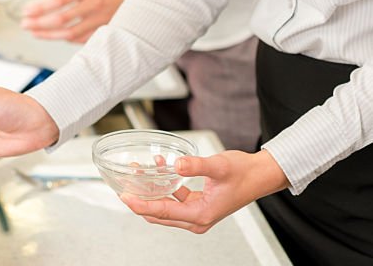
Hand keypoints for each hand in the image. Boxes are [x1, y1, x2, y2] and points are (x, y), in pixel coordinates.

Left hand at [22, 0, 134, 42]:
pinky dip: (67, 39)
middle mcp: (94, 4)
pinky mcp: (105, 27)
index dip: (40, 8)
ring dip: (49, 34)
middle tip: (25, 23)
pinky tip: (56, 36)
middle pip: (61, 19)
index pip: (59, 0)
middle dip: (39, 23)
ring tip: (35, 32)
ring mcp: (100, 18)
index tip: (27, 10)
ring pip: (70, 33)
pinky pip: (83, 38)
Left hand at [121, 149, 287, 232]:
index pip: (162, 212)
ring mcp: (198, 213)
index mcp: (200, 215)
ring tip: (138, 173)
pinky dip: (165, 186)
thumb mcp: (219, 166)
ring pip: (166, 207)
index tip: (125, 197)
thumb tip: (177, 164)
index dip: (141, 205)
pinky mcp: (199, 205)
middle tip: (124, 185)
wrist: (259, 176)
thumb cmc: (243, 174)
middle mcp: (197, 218)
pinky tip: (160, 167)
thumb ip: (196, 165)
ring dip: (152, 192)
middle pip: (160, 214)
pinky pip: (175, 199)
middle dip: (141, 200)